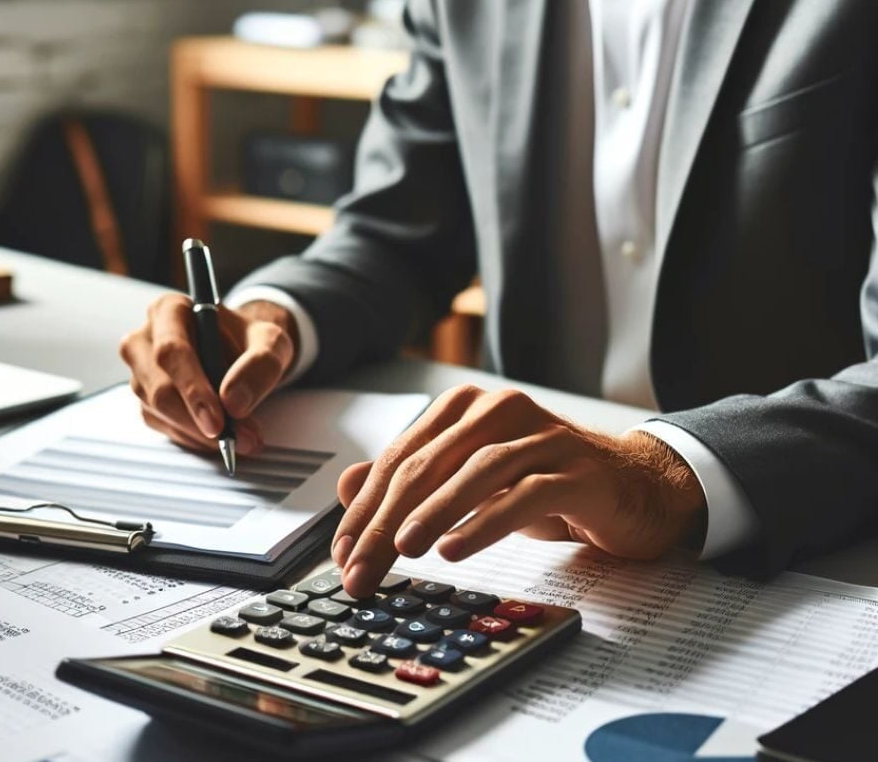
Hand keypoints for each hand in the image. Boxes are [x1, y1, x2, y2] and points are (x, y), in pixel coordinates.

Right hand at [119, 295, 298, 454]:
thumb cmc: (249, 340)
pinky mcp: (145, 400)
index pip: (171, 351)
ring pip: (159, 412)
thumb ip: (261, 363)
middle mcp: (145, 339)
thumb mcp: (270, 341)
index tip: (218, 419)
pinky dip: (194, 438)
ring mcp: (141, 372)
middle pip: (159, 388)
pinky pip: (163, 427)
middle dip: (199, 421)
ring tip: (240, 437)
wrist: (242, 352)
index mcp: (170, 310)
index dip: (193, 389)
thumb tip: (233, 401)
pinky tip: (218, 436)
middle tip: (237, 438)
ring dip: (200, 434)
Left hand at [332, 384, 705, 596]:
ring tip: (402, 548)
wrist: (633, 489)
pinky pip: (523, 494)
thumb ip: (412, 480)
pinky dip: (484, 522)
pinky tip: (455, 547)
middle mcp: (501, 410)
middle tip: (360, 567)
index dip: (367, 506)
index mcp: (467, 408)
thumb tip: (347, 486)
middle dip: (387, 520)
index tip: (343, 553)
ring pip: (475, 472)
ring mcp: (543, 436)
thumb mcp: (469, 483)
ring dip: (433, 513)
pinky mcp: (577, 470)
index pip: (402, 456)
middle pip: (429, 464)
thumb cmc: (545, 483)